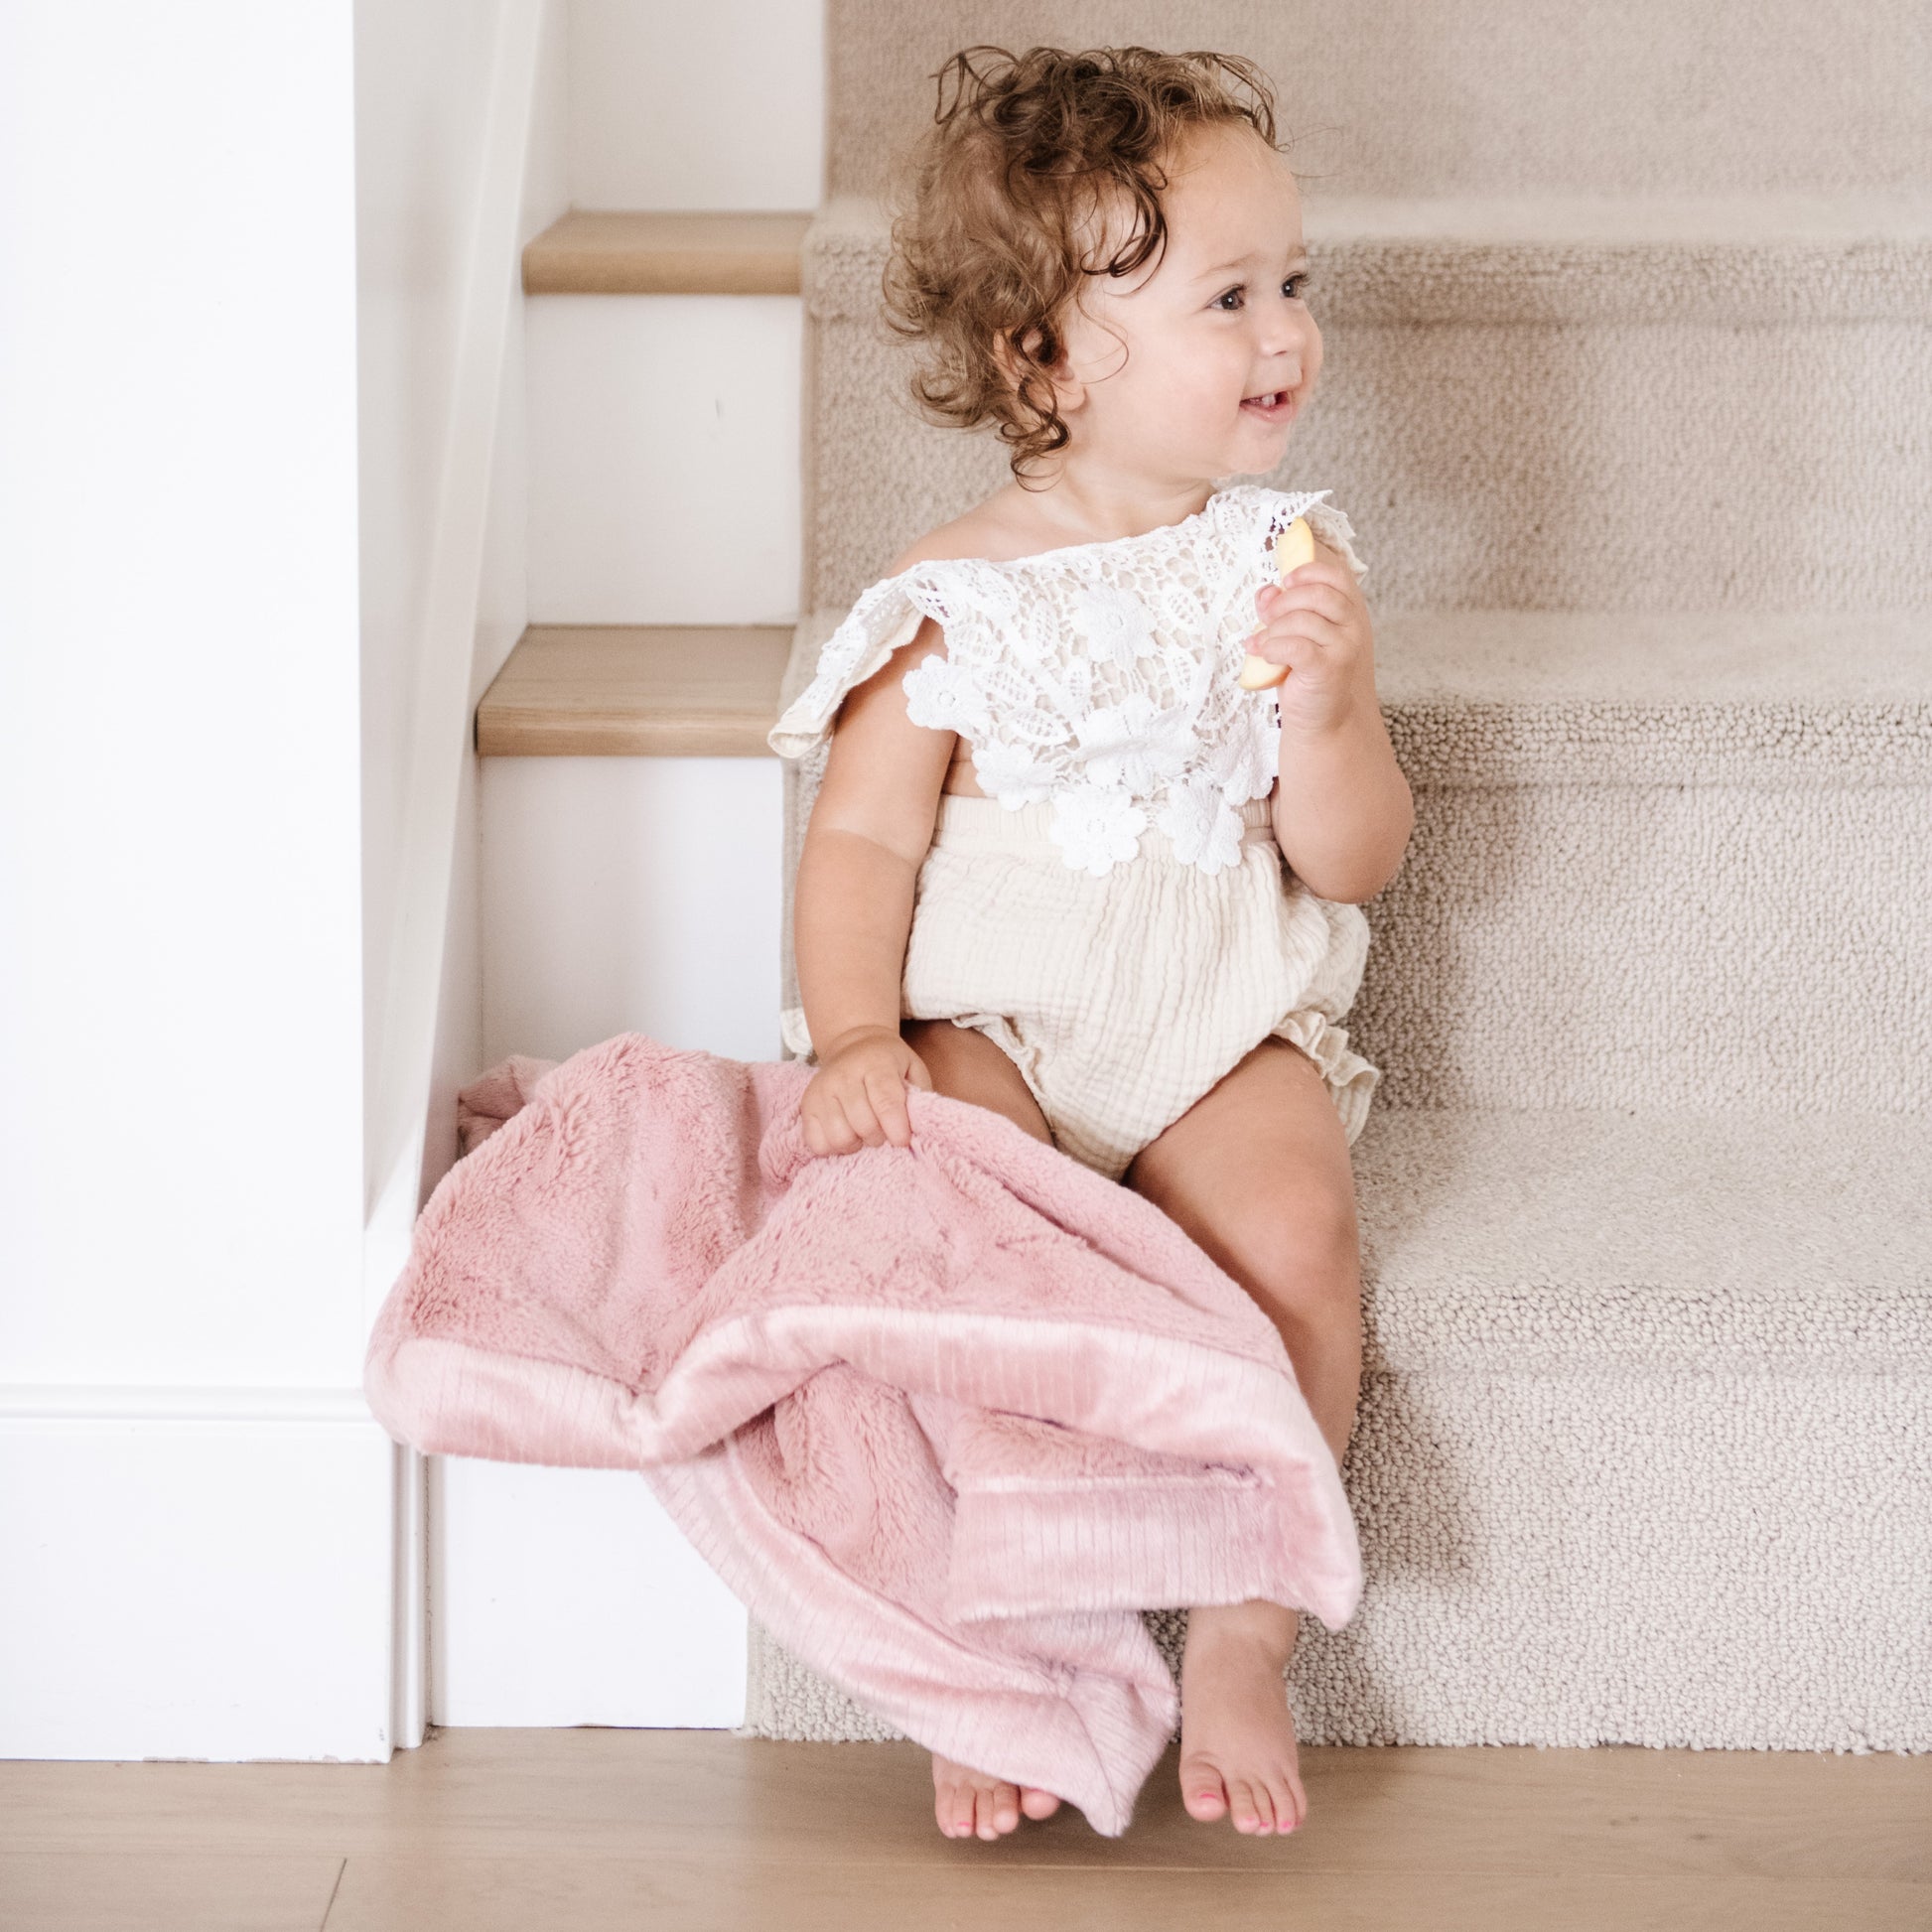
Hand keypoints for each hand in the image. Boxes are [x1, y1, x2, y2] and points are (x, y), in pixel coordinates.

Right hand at [800, 1024, 933, 1157]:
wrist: (854, 1045)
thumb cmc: (889, 1063)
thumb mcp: (913, 1068)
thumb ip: (920, 1095)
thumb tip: (920, 1126)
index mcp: (875, 1063)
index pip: (885, 1101)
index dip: (896, 1127)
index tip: (902, 1141)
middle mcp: (844, 1074)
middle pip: (863, 1124)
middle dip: (880, 1137)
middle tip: (884, 1131)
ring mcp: (821, 1089)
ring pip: (840, 1137)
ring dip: (857, 1143)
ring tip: (863, 1132)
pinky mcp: (807, 1105)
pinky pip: (817, 1143)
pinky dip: (834, 1147)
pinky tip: (846, 1133)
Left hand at [1243, 538, 1377, 737]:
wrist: (1321, 720)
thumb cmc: (1306, 674)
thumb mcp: (1293, 635)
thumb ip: (1281, 610)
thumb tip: (1267, 590)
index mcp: (1348, 612)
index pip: (1337, 576)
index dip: (1308, 571)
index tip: (1286, 582)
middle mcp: (1353, 627)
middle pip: (1316, 594)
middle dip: (1283, 603)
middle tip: (1265, 617)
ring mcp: (1344, 647)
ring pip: (1301, 620)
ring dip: (1272, 630)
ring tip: (1260, 644)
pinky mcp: (1329, 669)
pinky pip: (1295, 646)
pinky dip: (1273, 648)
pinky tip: (1267, 656)